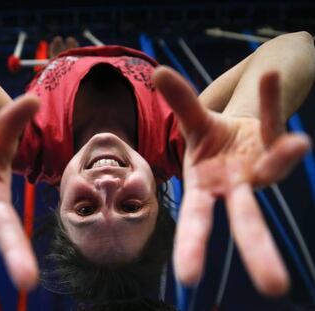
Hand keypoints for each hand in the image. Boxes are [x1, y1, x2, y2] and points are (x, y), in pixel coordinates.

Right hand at [153, 66, 310, 295]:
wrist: (237, 135)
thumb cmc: (210, 143)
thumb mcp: (192, 125)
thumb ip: (179, 100)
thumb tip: (158, 70)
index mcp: (204, 188)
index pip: (197, 220)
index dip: (192, 247)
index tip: (187, 279)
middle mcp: (235, 186)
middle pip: (246, 219)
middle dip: (258, 250)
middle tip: (275, 288)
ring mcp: (259, 169)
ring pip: (274, 169)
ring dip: (283, 157)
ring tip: (296, 143)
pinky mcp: (276, 144)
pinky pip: (273, 121)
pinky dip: (270, 101)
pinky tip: (269, 78)